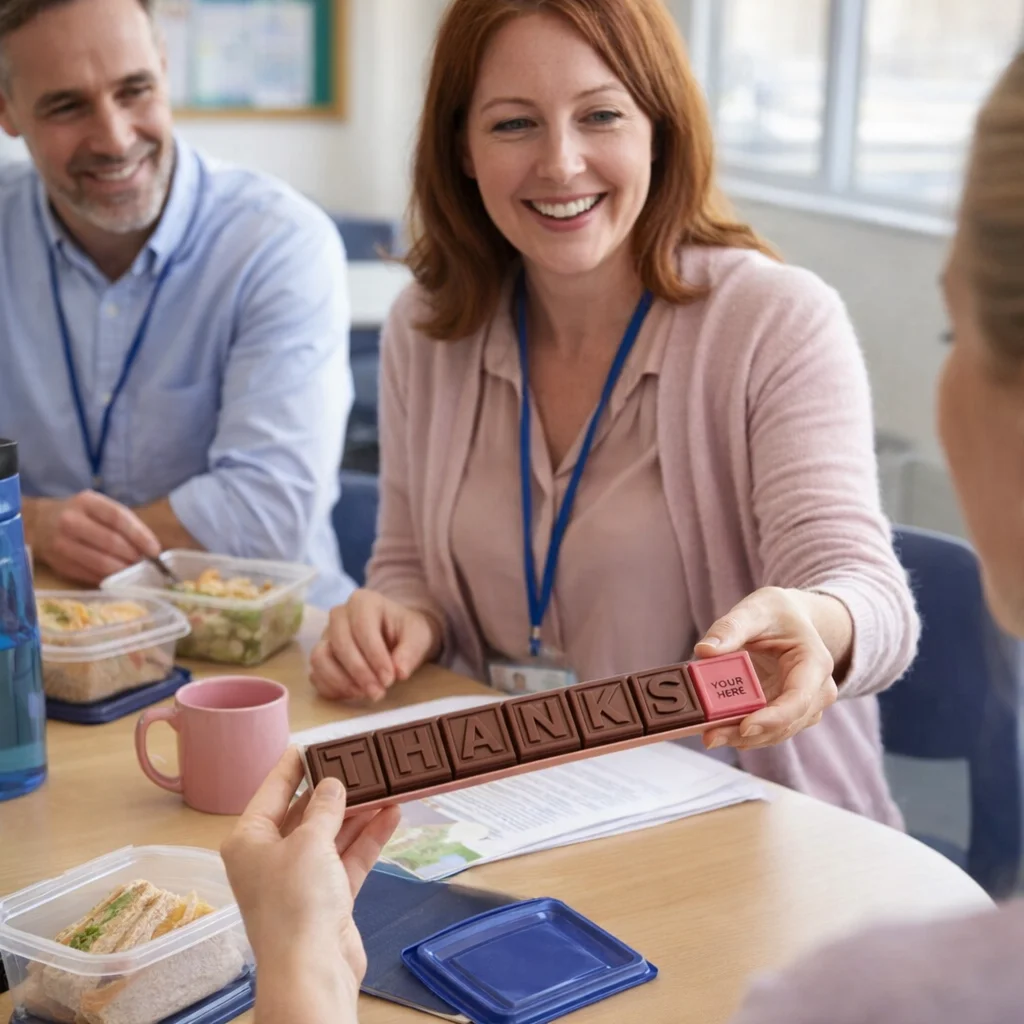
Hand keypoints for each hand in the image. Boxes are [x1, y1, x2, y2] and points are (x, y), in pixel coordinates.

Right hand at [28, 491, 159, 584]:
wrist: (40, 523)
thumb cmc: (81, 515)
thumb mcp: (100, 508)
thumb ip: (125, 523)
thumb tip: (151, 549)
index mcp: (87, 502)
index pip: (118, 518)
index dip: (140, 536)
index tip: (155, 550)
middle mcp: (71, 521)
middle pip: (111, 541)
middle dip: (133, 556)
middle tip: (146, 564)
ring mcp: (61, 543)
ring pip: (100, 562)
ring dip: (123, 570)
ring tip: (135, 573)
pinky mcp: (59, 563)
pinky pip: (89, 575)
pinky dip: (108, 578)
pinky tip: (118, 579)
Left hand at [221, 749, 400, 992]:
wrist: (311, 971)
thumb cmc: (296, 902)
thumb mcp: (310, 842)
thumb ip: (325, 808)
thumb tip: (333, 784)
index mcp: (249, 840)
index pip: (272, 791)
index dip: (295, 766)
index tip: (315, 743)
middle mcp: (271, 856)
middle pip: (305, 812)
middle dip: (335, 790)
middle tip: (362, 761)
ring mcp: (300, 878)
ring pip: (332, 834)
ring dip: (358, 812)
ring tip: (386, 783)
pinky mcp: (328, 897)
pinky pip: (349, 857)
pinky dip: (368, 837)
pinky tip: (392, 814)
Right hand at [310, 589, 441, 701]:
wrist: (398, 637)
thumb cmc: (407, 632)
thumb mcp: (419, 637)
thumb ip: (411, 652)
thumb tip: (400, 672)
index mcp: (363, 601)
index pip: (362, 627)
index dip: (375, 656)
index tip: (390, 679)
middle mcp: (339, 616)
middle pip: (339, 643)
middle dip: (359, 671)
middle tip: (378, 692)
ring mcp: (326, 636)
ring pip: (320, 658)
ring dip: (341, 681)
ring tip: (364, 694)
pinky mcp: (321, 657)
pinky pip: (316, 674)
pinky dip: (332, 688)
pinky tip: (354, 694)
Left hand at [695, 587, 841, 750]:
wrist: (789, 619)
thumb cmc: (776, 613)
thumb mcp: (754, 611)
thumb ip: (730, 629)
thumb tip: (704, 650)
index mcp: (815, 663)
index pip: (798, 699)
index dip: (773, 718)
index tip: (744, 726)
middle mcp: (816, 691)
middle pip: (785, 724)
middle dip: (748, 734)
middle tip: (710, 737)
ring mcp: (803, 707)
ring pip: (774, 733)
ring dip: (741, 738)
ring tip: (708, 736)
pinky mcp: (784, 714)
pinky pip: (765, 730)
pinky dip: (740, 732)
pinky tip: (715, 731)